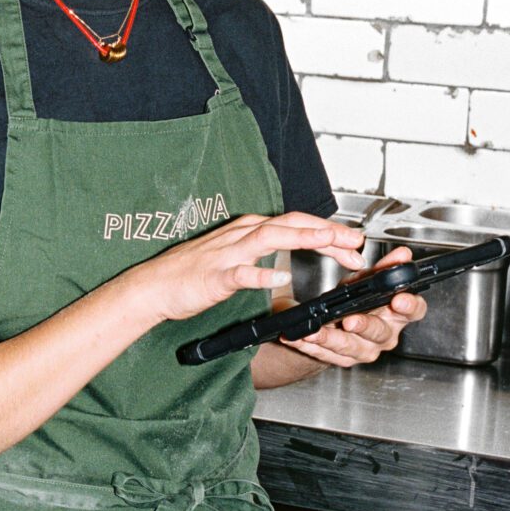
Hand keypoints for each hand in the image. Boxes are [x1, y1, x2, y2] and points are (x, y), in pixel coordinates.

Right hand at [127, 211, 367, 324]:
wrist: (154, 286)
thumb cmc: (192, 273)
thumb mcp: (234, 255)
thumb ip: (262, 251)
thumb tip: (291, 251)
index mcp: (248, 231)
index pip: (295, 224)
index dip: (328, 231)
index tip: (354, 243)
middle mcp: (240, 235)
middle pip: (290, 225)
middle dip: (326, 231)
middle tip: (356, 242)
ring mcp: (227, 254)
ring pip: (269, 238)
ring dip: (302, 238)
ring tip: (328, 242)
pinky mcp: (213, 276)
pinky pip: (240, 274)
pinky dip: (260, 275)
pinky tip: (278, 279)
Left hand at [279, 246, 427, 367]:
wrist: (338, 324)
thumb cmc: (359, 301)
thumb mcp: (369, 281)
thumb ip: (384, 268)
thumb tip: (403, 253)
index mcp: (396, 314)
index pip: (414, 311)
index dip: (409, 306)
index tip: (399, 299)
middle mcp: (384, 335)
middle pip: (379, 332)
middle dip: (364, 325)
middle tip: (350, 320)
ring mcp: (364, 349)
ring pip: (349, 346)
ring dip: (330, 338)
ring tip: (314, 331)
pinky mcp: (342, 359)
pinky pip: (325, 353)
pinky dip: (310, 345)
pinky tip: (298, 337)